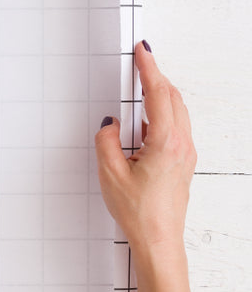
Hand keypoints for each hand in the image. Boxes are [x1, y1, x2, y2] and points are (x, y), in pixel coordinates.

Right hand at [95, 41, 197, 253]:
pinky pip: (176, 127)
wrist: (159, 240)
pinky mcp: (183, 163)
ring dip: (161, 94)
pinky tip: (147, 119)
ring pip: (177, 111)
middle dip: (156, 76)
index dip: (149, 68)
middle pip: (173, 98)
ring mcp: (186, 154)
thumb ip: (107, 141)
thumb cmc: (139, 212)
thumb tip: (110, 123)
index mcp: (165, 142)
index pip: (158, 94)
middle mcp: (181, 145)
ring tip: (144, 84)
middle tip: (142, 60)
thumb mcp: (110, 173)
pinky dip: (163, 112)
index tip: (143, 51)